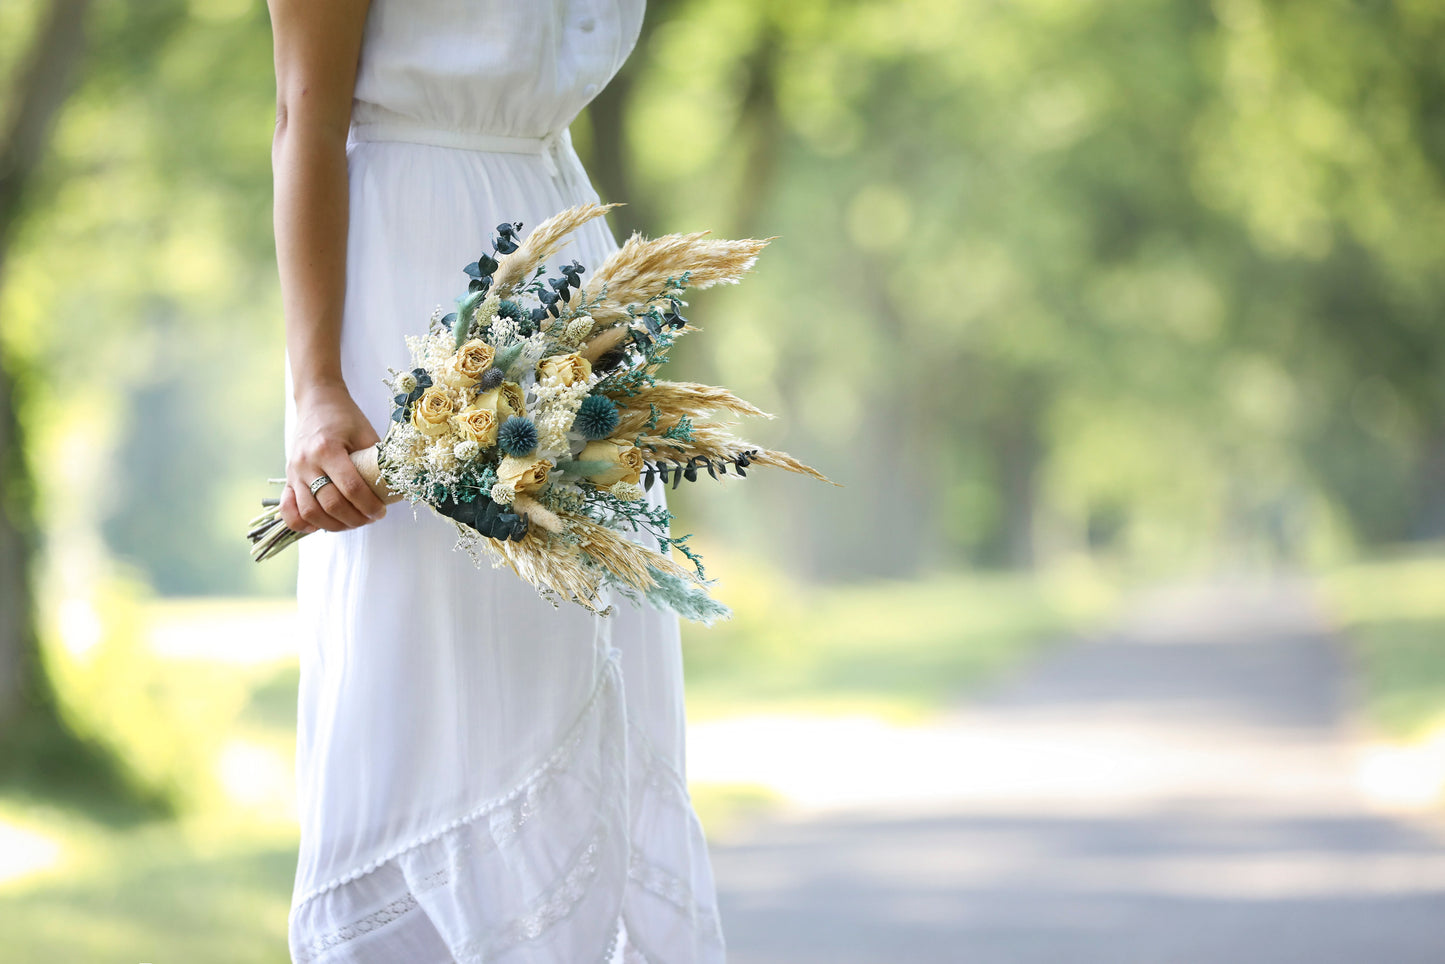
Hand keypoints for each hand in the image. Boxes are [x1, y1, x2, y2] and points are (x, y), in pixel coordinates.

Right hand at [281, 382, 386, 532]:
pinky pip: (288, 509)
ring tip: (353, 522)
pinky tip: (320, 526)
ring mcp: (294, 472)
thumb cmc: (345, 417)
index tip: (382, 511)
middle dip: (355, 518)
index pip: (351, 488)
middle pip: (330, 504)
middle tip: (371, 518)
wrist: (317, 402)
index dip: (369, 505)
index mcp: (327, 449)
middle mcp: (307, 462)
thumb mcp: (366, 433)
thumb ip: (377, 460)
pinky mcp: (288, 478)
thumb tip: (396, 488)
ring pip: (309, 512)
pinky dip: (302, 523)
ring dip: (334, 525)